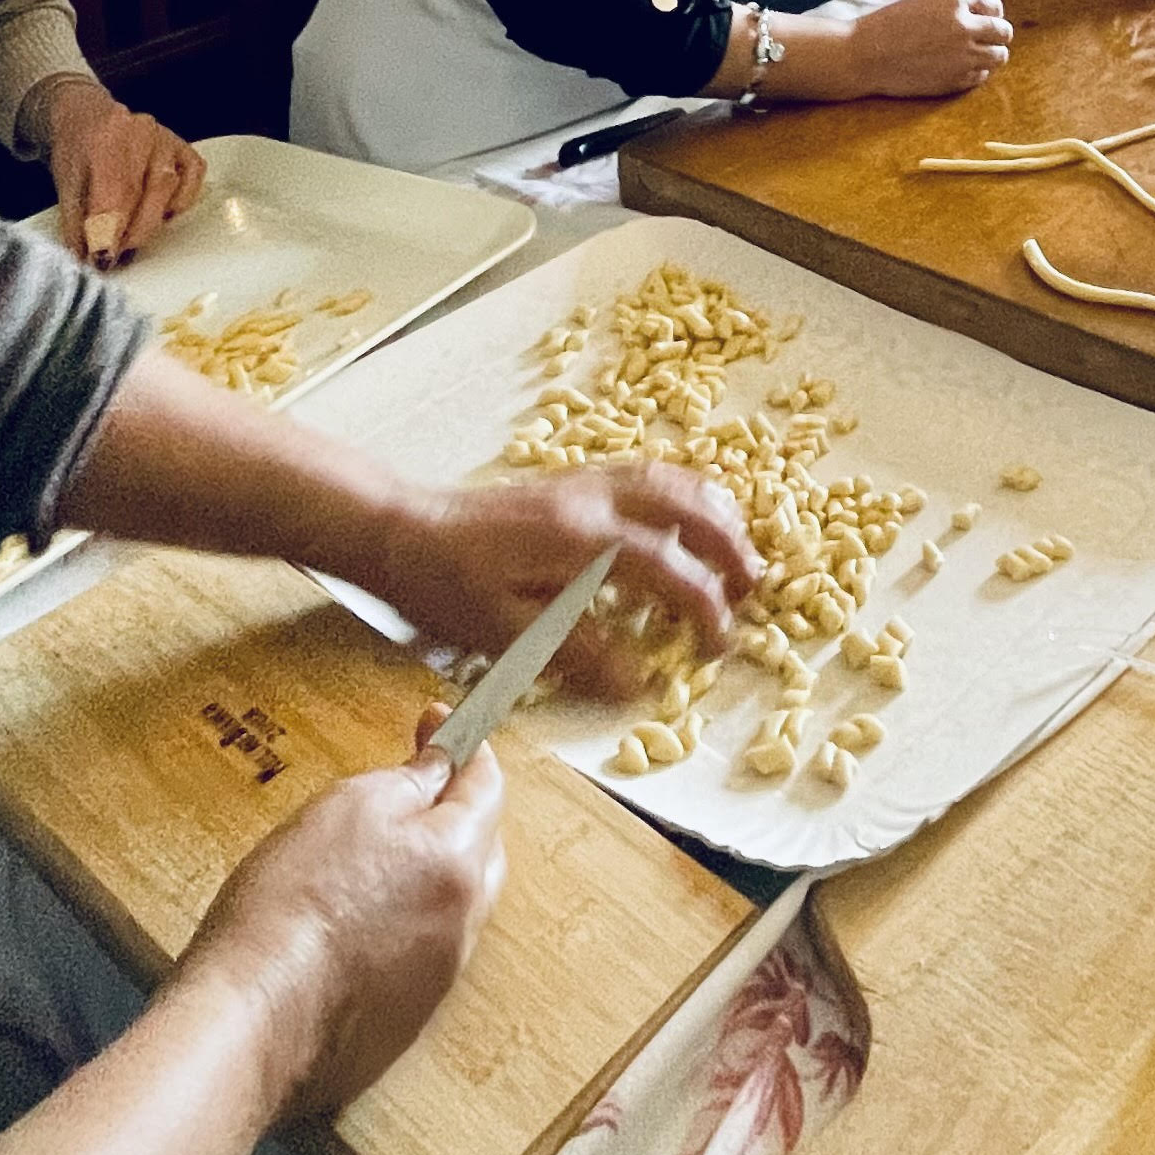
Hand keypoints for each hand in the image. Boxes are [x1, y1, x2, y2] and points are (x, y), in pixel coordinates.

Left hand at [37, 81, 204, 267]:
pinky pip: (193, 178)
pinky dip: (180, 202)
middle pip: (146, 193)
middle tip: (114, 254)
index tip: (103, 259)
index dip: (111, 231)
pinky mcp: (183, 146)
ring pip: (170, 188)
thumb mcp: (65, 186)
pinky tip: (158, 210)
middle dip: (130, 233)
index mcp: (106, 139)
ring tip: (128, 236)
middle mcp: (141, 133)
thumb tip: (89, 260)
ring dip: (150, 222)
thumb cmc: (76, 151)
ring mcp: (166, 138)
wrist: (86, 118)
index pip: (115, 193)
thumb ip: (77, 224)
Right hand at [179, 735, 506, 1119]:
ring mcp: (438, 978)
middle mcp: (464, 922)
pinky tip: (356, 925)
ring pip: (451, 905)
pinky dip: (404, 926)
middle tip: (412, 788)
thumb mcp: (347, 809)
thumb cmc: (291, 905)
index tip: (440, 722)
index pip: (486, 787)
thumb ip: (410, 782)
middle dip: (456, 812)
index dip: (464, 747)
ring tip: (373, 860)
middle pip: (480, 849)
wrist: (254, 1022)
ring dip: (430, 873)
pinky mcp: (406, 1022)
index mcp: (458, 861)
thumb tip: (442, 764)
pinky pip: (420, 954)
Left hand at [365, 461, 756, 692]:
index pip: (667, 568)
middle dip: (727, 546)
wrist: (401, 529)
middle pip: (684, 508)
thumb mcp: (505, 634)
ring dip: (712, 512)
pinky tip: (686, 514)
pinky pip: (646, 473)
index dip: (704, 605)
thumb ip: (576, 654)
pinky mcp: (570, 480)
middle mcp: (592, 499)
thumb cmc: (446, 585)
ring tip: (737, 546)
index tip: (722, 642)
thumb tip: (639, 681)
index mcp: (581, 538)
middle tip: (752, 588)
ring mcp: (582, 482)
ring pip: (669, 481)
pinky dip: (682, 491)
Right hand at [840, 0, 1015, 95]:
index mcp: (955, 0)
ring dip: (992, 54)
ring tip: (977, 54)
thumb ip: (956, 5)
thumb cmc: (889, 24)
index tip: (986, 19)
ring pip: (1000, 56)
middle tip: (987, 39)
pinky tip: (961, 67)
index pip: (995, 6)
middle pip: (1004, 32)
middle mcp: (965, 26)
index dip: (992, 14)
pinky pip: (982, 76)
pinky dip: (977, 71)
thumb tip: (983, 14)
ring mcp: (963, 55)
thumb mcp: (925, 0)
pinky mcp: (956, 80)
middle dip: (998, 35)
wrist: (866, 55)